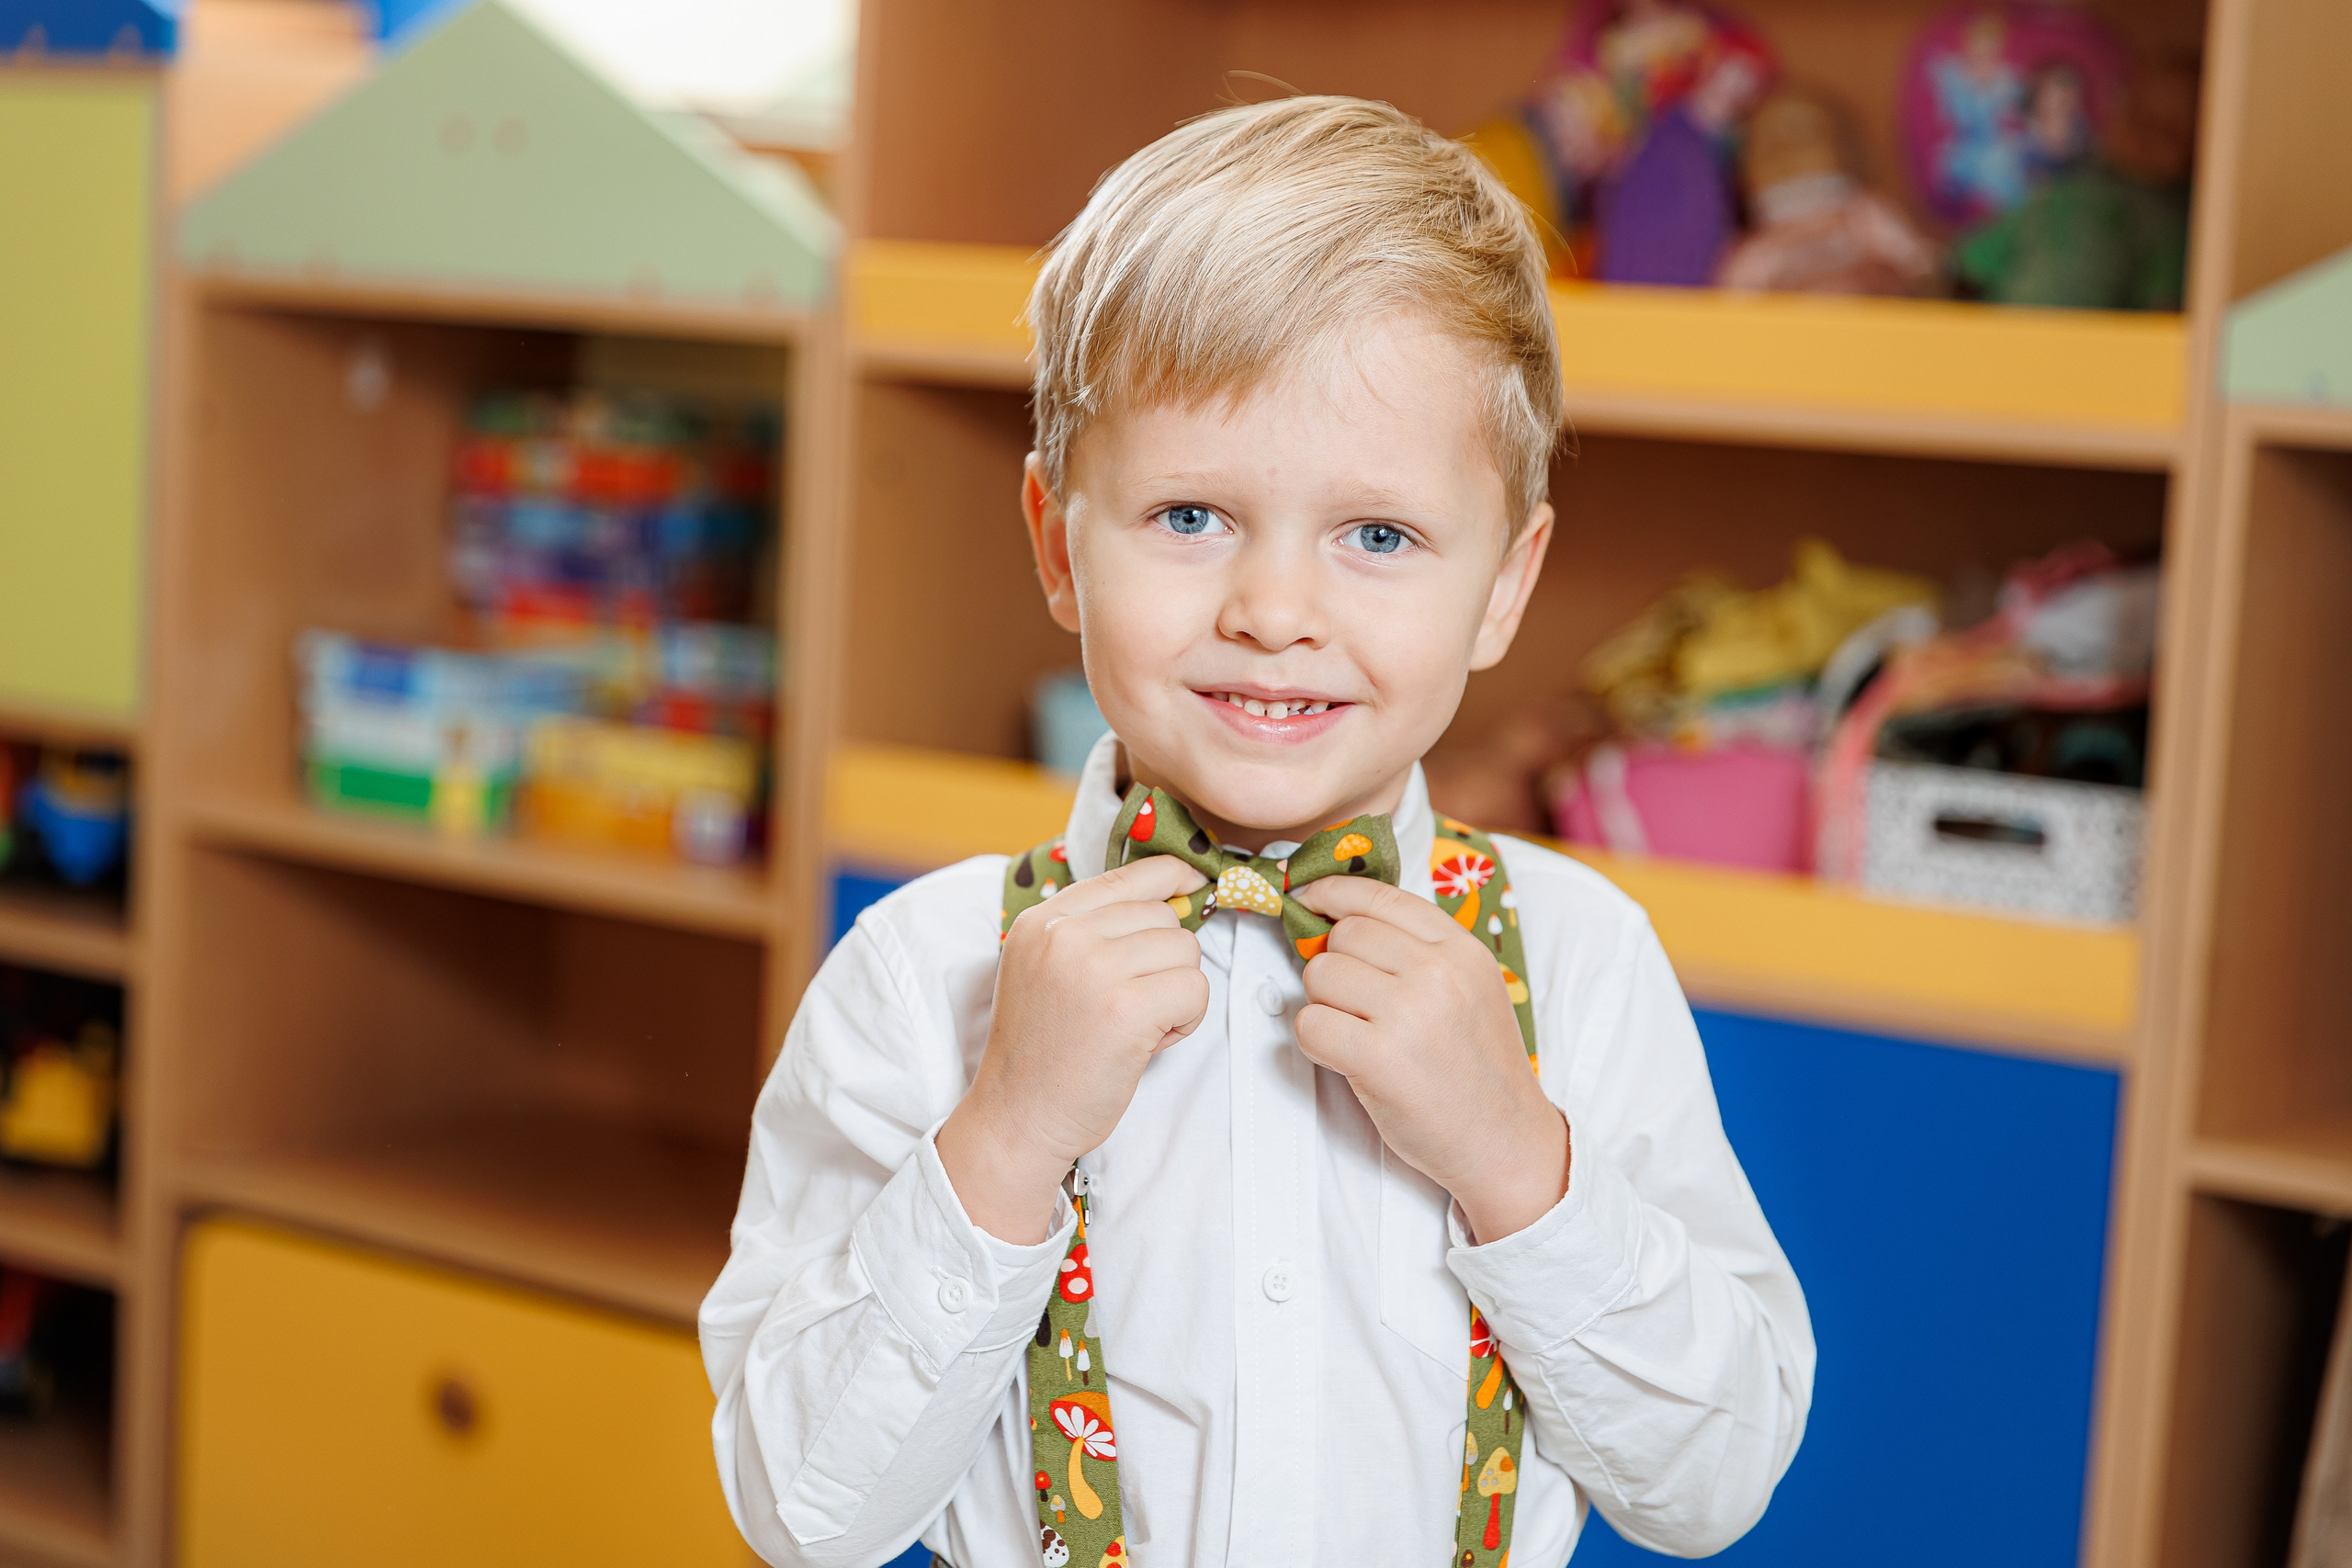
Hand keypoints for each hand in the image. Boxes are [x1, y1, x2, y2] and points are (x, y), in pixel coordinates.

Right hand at [937, 855, 1209, 1242]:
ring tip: (1138, 1026)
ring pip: (1186, 951)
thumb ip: (1093, 932)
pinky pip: (1195, 990)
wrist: (1018, 1119)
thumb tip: (1174, 898)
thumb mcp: (1046, 971)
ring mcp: (1095, 967)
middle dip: (1166, 962)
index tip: (1192, 885)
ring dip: (1178, 992)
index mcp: (1042, 920)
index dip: (1170, 877)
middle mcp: (1065, 934)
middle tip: (1133, 1006)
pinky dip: (1186, 1020)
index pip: (1128, 874)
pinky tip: (1151, 1042)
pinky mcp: (1126, 1007)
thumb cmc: (1042, 1053)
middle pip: (1164, 916)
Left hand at [1292, 877, 1569, 1243]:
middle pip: (1342, 935)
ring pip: (1319, 975)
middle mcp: (1437, 972)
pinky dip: (1315, 1042)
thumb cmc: (1478, 1069)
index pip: (1378, 895)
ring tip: (1359, 1034)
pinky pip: (1309, 1025)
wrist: (1506, 1142)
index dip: (1332, 892)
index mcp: (1461, 949)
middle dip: (1334, 966)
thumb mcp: (1471, 989)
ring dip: (1324, 1005)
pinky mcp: (1379, 1058)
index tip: (1309, 899)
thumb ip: (1419, 951)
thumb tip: (1338, 920)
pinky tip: (1346, 1058)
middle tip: (1357, 1006)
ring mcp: (1409, 1013)